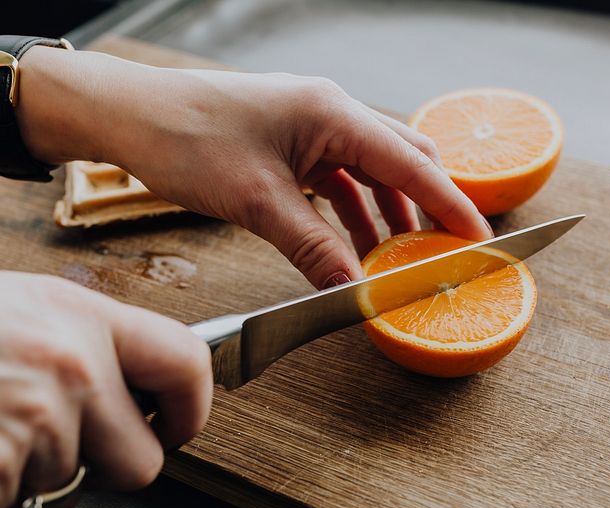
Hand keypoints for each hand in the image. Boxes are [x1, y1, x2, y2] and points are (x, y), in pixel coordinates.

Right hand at [0, 263, 211, 507]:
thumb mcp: (9, 306)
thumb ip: (79, 347)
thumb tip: (128, 393)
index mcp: (78, 315)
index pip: (186, 364)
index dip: (191, 410)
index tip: (175, 428)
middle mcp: (68, 364)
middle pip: (143, 461)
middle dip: (103, 467)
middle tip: (50, 444)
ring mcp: (30, 421)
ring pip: (68, 489)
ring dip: (23, 475)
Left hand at [20, 54, 492, 288]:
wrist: (129, 116)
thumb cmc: (187, 139)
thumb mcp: (257, 203)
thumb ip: (314, 248)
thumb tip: (355, 290)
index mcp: (332, 114)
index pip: (411, 162)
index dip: (451, 204)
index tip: (480, 238)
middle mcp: (329, 114)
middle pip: (400, 161)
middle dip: (425, 209)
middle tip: (442, 254)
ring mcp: (309, 127)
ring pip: (369, 174)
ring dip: (386, 217)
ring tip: (396, 262)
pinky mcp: (289, 144)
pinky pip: (336, 181)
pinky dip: (350, 214)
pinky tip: (352, 246)